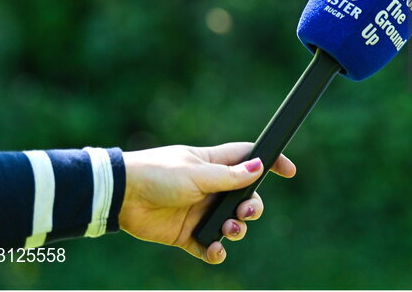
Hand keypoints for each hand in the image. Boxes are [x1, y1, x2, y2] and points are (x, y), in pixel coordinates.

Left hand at [119, 142, 295, 263]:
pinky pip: (208, 246)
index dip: (270, 163)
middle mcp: (211, 188)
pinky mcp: (186, 234)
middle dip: (253, 208)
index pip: (249, 160)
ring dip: (236, 230)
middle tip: (245, 213)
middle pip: (245, 198)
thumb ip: (230, 176)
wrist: (121, 196)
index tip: (289, 171)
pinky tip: (214, 250)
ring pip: (231, 224)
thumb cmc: (159, 174)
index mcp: (214, 165)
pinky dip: (215, 251)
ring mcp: (199, 211)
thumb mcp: (198, 173)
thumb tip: (259, 166)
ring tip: (228, 231)